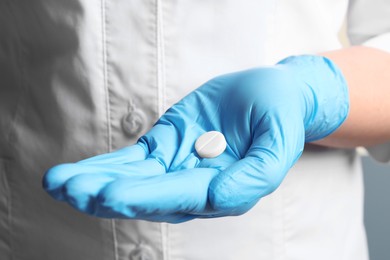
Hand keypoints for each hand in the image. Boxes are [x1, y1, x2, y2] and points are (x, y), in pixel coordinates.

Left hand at [43, 55, 348, 222]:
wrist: (271, 96)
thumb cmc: (278, 118)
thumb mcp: (280, 142)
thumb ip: (257, 175)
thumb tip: (218, 198)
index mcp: (224, 189)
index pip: (180, 197)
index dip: (146, 197)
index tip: (111, 195)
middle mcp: (195, 184)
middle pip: (147, 194)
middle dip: (108, 194)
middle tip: (71, 191)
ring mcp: (177, 165)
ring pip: (132, 179)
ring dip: (96, 182)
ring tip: (60, 183)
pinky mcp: (165, 146)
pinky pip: (131, 159)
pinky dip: (104, 165)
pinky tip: (78, 171)